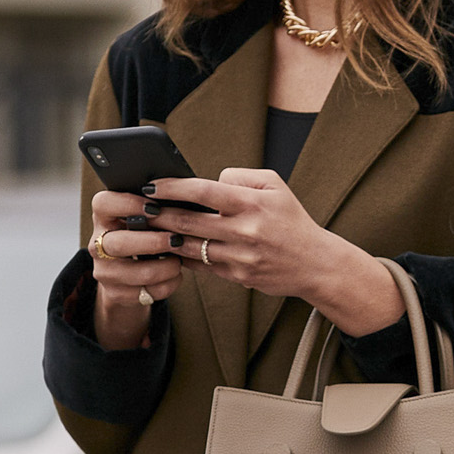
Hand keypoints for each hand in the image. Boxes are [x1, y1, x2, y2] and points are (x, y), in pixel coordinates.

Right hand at [88, 190, 182, 350]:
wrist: (129, 274)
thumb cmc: (144, 234)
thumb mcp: (143, 218)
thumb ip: (154, 209)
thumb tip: (183, 199)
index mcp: (102, 217)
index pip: (103, 204)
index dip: (128, 205)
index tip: (156, 208)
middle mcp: (97, 244)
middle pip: (119, 243)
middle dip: (153, 243)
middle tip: (176, 240)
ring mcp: (104, 271)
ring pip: (136, 273)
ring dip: (165, 268)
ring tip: (179, 261)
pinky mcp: (115, 293)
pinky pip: (145, 292)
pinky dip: (167, 285)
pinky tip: (175, 277)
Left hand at [150, 172, 404, 335]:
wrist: (315, 264)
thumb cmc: (292, 220)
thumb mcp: (275, 186)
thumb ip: (241, 177)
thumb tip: (210, 179)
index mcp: (250, 204)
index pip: (203, 191)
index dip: (173, 187)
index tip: (151, 184)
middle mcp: (243, 231)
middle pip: (189, 221)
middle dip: (159, 213)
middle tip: (139, 207)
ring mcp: (238, 256)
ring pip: (190, 247)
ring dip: (165, 237)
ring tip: (147, 229)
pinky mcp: (237, 276)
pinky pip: (201, 265)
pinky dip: (183, 256)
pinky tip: (170, 248)